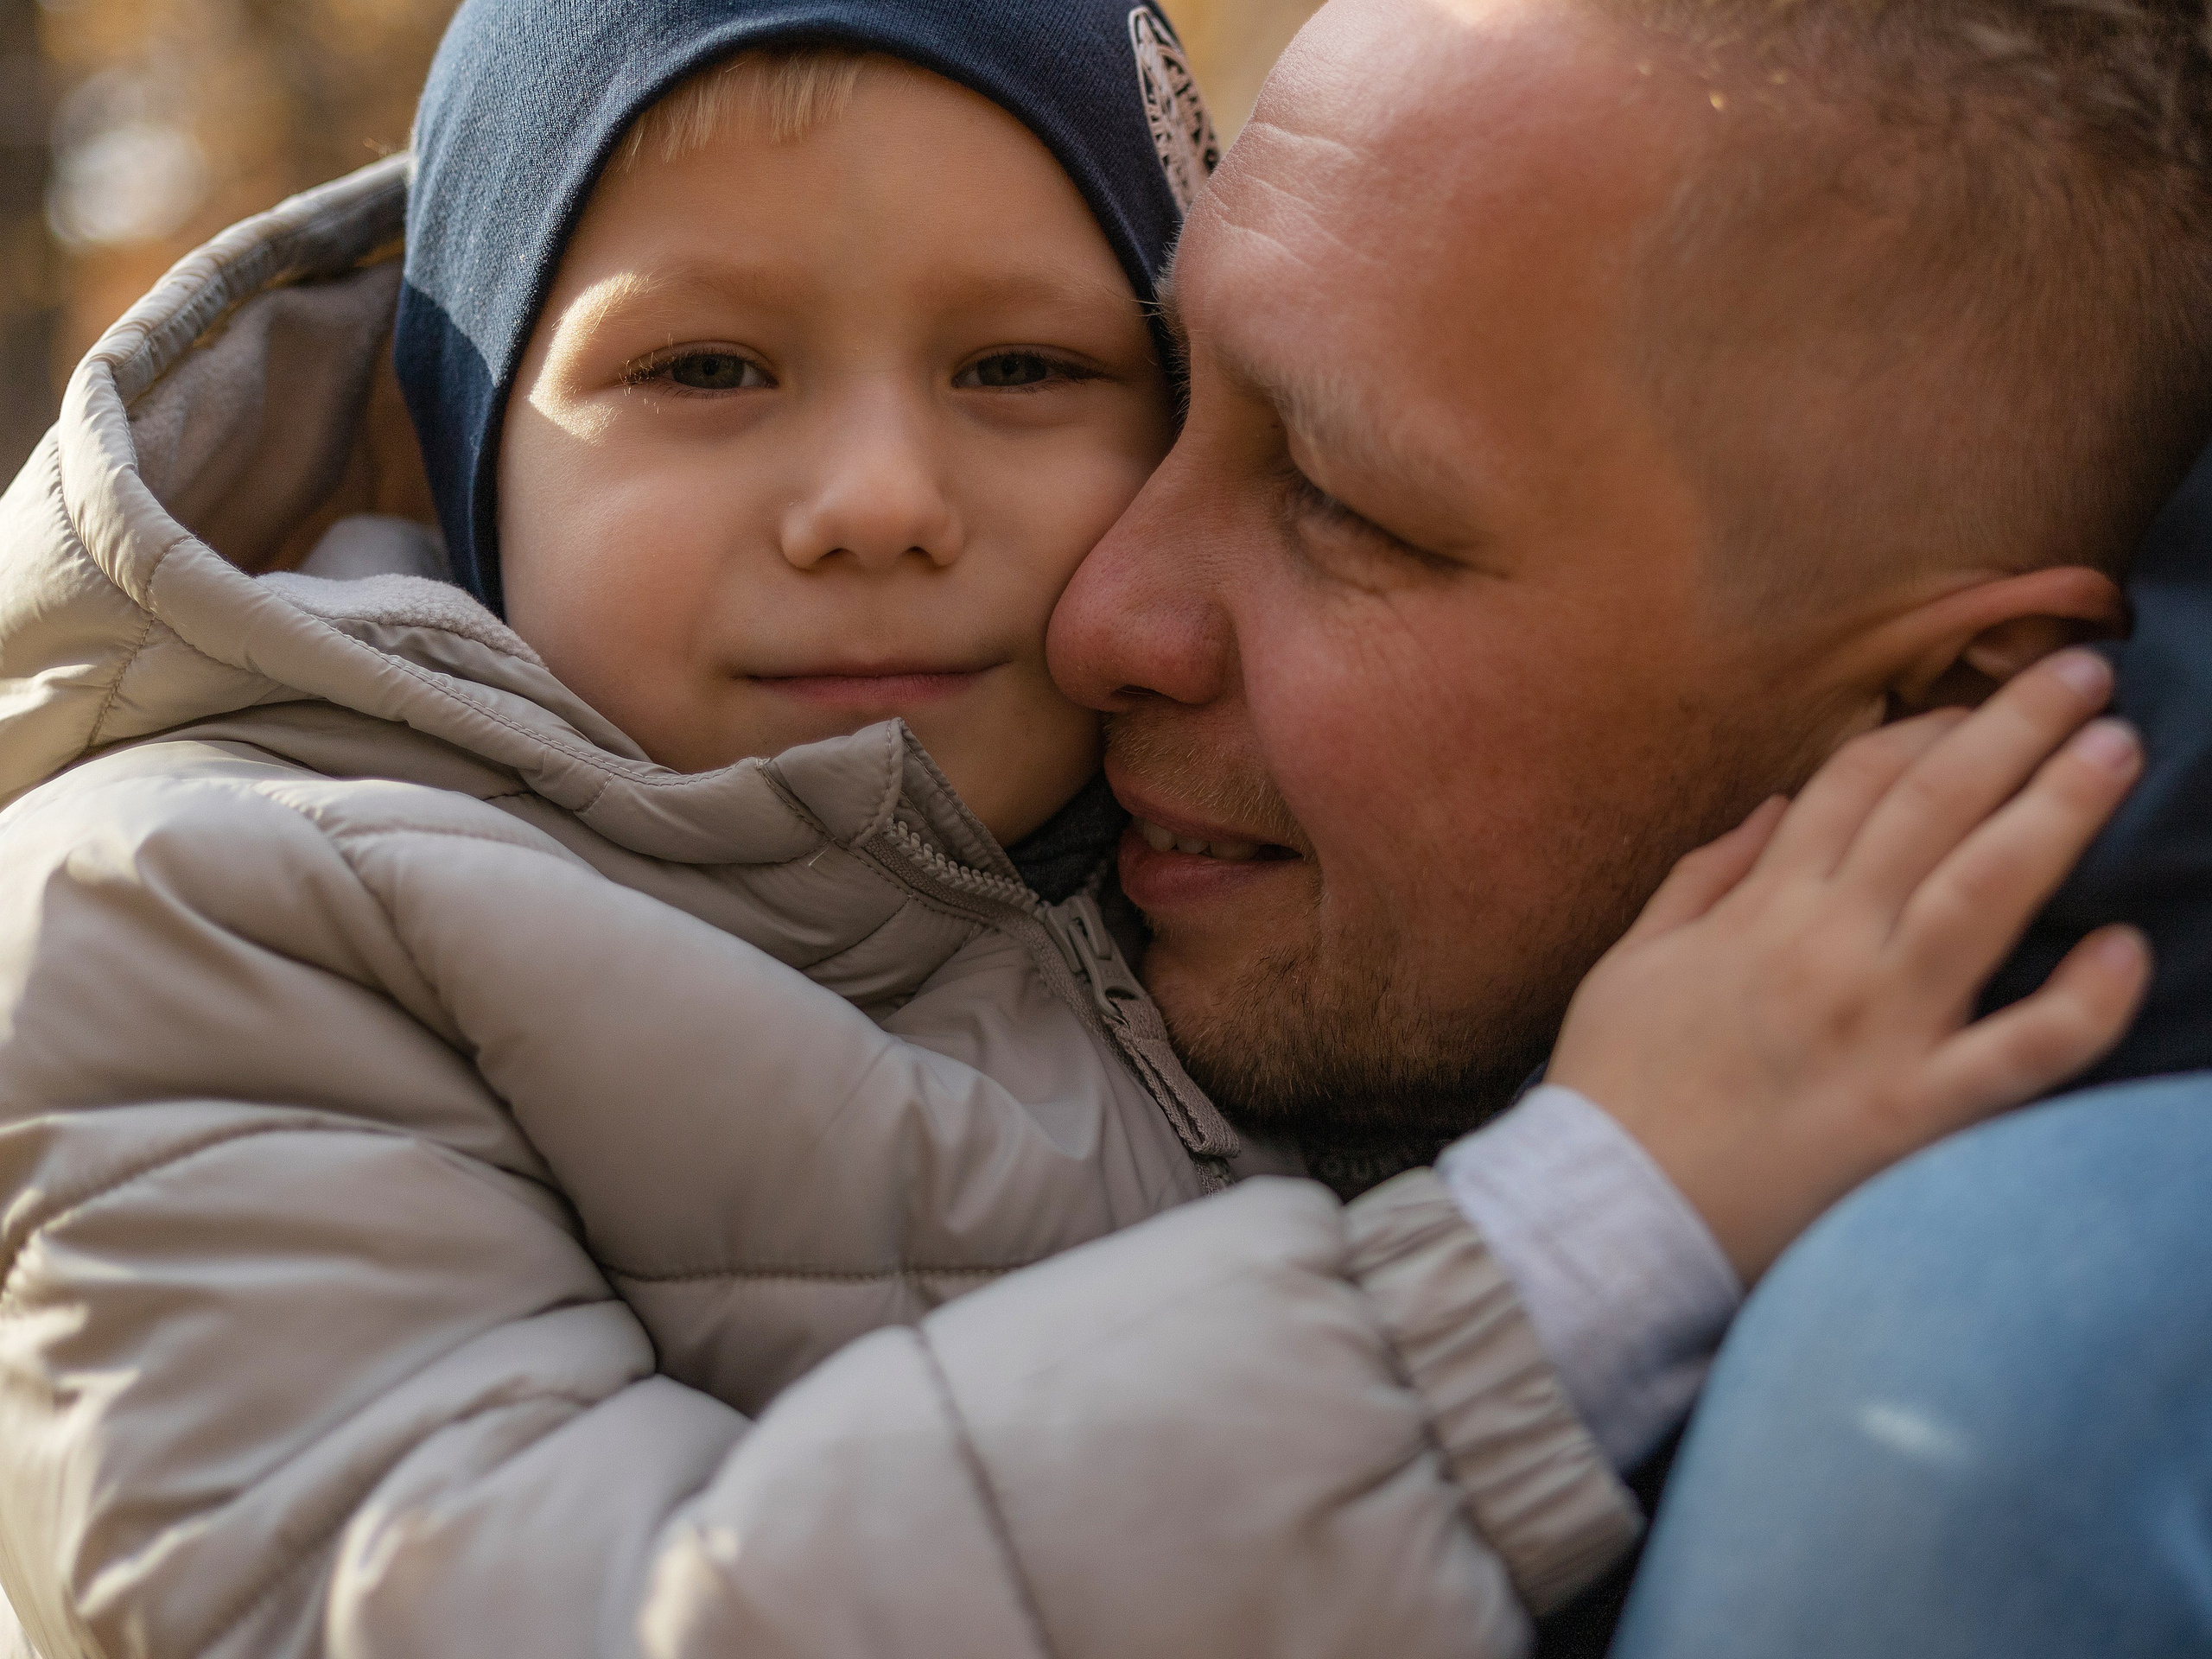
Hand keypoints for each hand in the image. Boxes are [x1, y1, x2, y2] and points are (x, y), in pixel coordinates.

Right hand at [1547, 649, 2150, 1280]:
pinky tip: (2127, 948)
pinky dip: (2082, 1001)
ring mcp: (1879, 1027)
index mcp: (1760, 909)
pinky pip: (2021, 1051)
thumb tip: (1775, 809)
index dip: (1923, 728)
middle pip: (1933, 808)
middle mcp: (1828, 948)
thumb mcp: (1631, 961)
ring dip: (2057, 811)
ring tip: (2118, 748)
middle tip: (2085, 672)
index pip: (1854, 783)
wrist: (1613, 1218)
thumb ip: (1703, 877)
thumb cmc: (1617, 1089)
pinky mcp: (1918, 1113)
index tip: (1977, 701)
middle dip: (2014, 728)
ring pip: (1986, 894)